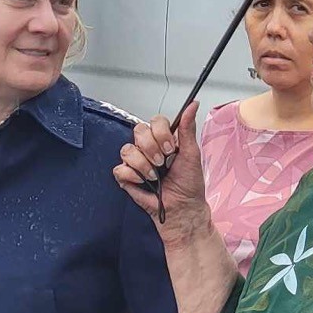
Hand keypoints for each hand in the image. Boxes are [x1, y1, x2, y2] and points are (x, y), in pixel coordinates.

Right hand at [112, 101, 211, 244]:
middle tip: (163, 162)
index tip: (170, 148)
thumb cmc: (189, 184)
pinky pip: (120, 168)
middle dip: (152, 148)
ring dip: (143, 165)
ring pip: (127, 150)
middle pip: (139, 131)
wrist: (182, 208)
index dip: (160, 133)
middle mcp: (148, 148)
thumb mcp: (192, 154)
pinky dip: (132, 176)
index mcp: (163, 139)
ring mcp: (136, 162)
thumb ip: (188, 128)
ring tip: (155, 176)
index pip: (155, 121)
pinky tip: (144, 182)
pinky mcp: (126, 177)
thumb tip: (193, 104)